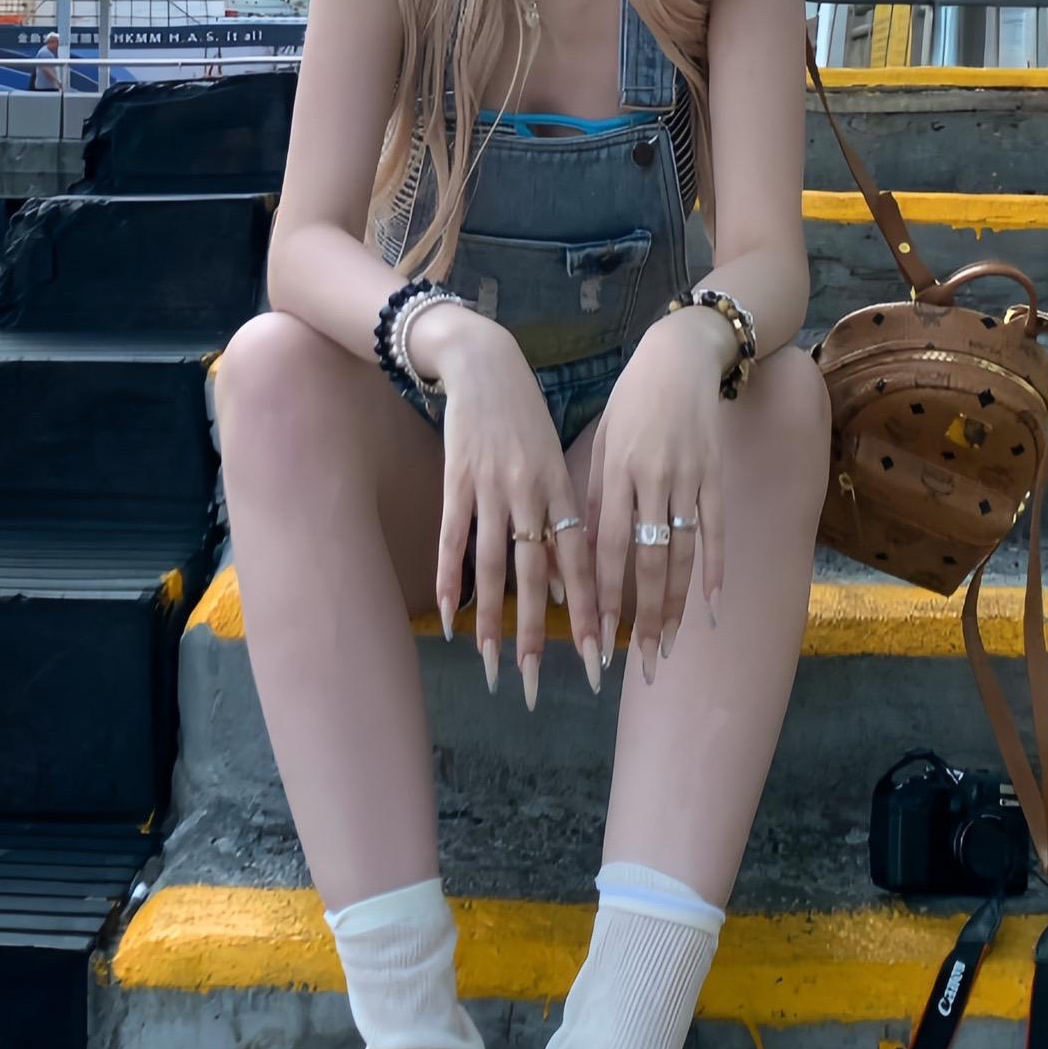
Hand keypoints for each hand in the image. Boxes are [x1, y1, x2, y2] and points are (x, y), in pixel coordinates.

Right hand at [413, 302, 601, 707]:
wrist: (483, 363)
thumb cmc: (524, 417)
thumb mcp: (554, 462)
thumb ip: (564, 518)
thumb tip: (567, 587)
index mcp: (563, 490)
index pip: (581, 565)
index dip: (589, 614)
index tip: (598, 660)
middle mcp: (532, 494)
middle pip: (538, 578)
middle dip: (540, 636)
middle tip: (541, 685)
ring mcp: (492, 488)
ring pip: (494, 567)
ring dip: (492, 622)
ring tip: (492, 666)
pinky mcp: (456, 480)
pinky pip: (453, 540)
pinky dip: (450, 581)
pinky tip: (449, 618)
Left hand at [587, 308, 731, 681]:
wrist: (680, 355)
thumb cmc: (630, 402)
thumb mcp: (601, 441)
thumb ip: (594, 495)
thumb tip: (581, 552)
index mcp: (614, 471)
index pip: (605, 548)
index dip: (603, 597)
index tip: (597, 638)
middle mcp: (651, 478)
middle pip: (647, 561)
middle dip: (643, 617)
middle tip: (640, 662)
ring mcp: (688, 478)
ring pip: (683, 554)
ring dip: (675, 605)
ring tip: (668, 646)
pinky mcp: (716, 475)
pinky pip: (715, 531)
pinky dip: (713, 571)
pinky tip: (711, 608)